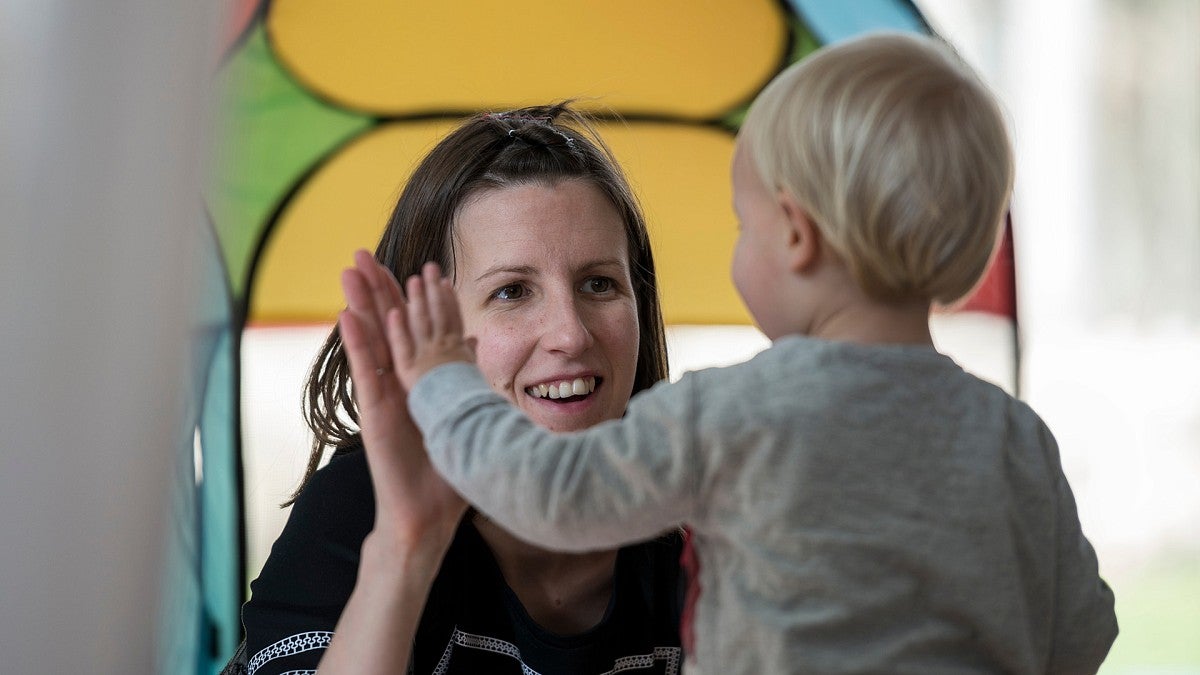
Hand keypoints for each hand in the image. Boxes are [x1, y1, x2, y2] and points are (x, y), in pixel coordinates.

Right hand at [339, 250, 465, 547]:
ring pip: (370, 340)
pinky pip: (365, 371)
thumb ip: (460, 375)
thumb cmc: (443, 473)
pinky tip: (348, 314)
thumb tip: (471, 343)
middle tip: (361, 252)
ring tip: (349, 270)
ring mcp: (383, 396)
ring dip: (360, 304)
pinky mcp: (374, 412)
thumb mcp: (459, 415)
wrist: (426, 514)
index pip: (411, 330)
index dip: (410, 298)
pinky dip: (358, 342)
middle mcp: (397, 383)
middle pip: (384, 325)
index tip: (412, 265)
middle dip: (376, 288)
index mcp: (417, 381)